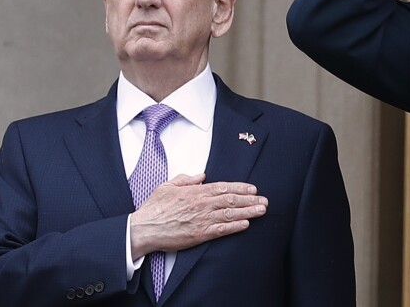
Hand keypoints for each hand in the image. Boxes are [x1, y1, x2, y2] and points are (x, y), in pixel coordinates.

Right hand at [129, 173, 267, 258]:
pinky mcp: (200, 234)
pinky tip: (246, 224)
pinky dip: (235, 227)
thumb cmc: (154, 208)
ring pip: (230, 214)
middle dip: (250, 200)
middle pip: (232, 199)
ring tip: (261, 211)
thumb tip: (201, 176)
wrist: (144, 228)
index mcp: (196, 192)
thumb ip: (187, 179)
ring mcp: (202, 219)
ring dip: (248, 212)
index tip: (253, 189)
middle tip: (264, 201)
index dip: (241, 187)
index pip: (224, 187)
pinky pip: (222, 230)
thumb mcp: (168, 186)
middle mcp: (202, 204)